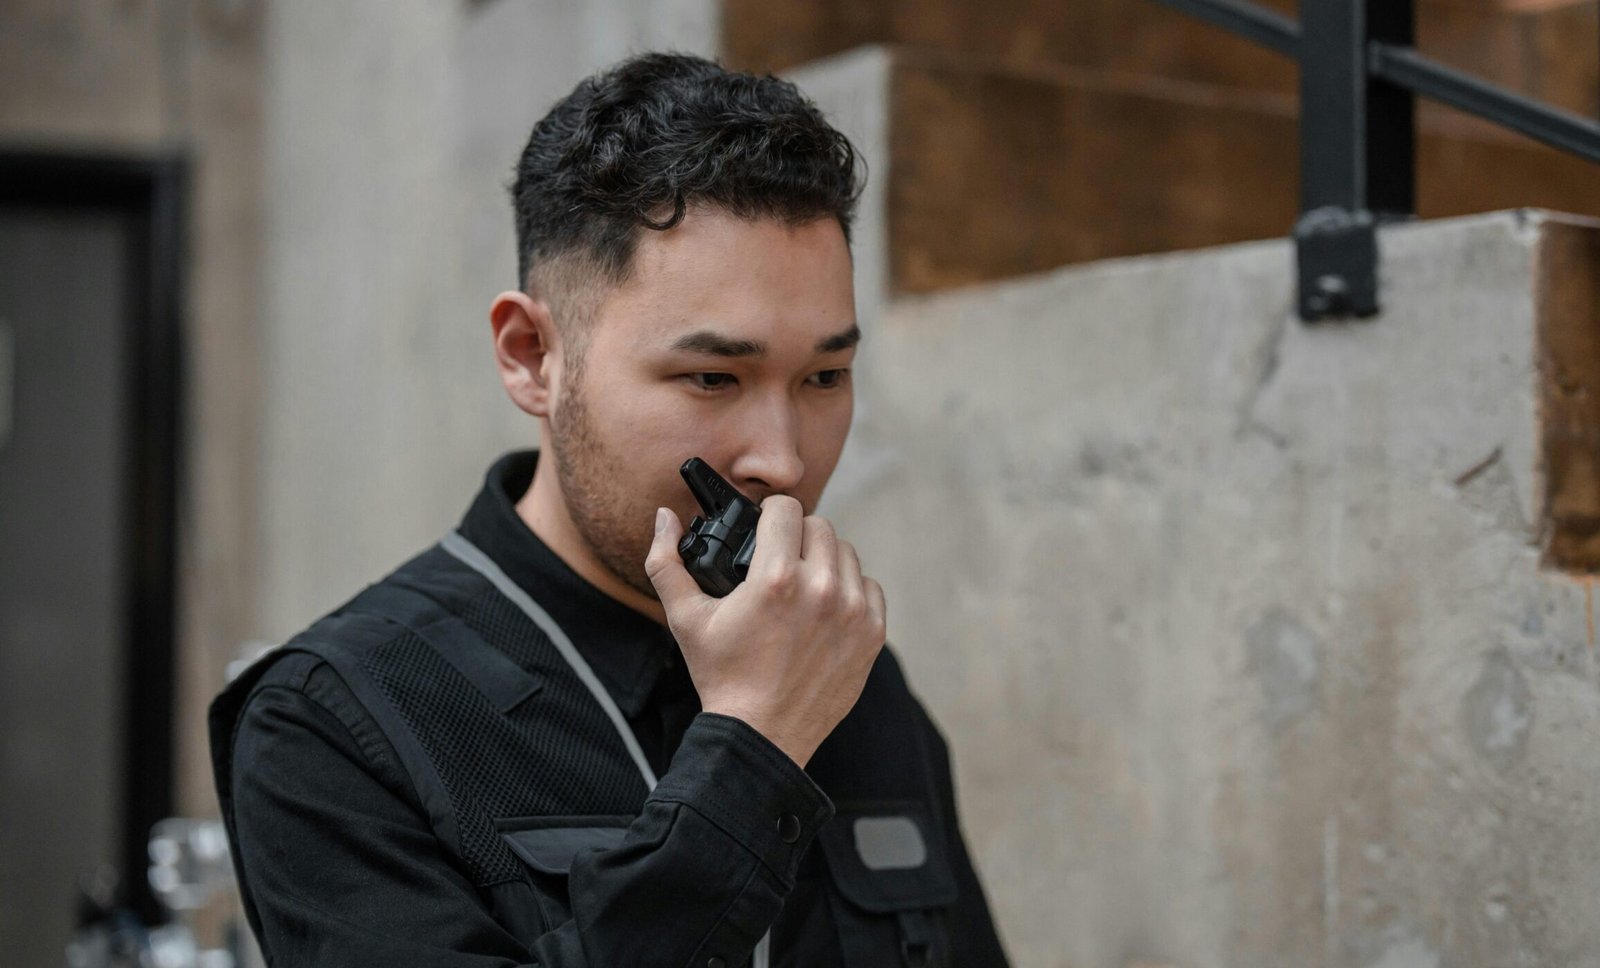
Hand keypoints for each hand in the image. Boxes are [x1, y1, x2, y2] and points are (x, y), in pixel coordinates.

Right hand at [645, 496, 886, 767]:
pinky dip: (849, 590)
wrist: (762, 736)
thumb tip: (664, 516)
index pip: (786, 508)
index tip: (764, 530)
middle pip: (819, 526)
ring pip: (846, 553)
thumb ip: (666, 562)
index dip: (769, 515)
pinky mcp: (872, 634)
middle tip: (779, 561)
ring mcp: (852, 612)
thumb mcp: (685, 619)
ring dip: (824, 560)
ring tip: (802, 585)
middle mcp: (820, 589)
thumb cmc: (721, 677)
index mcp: (776, 579)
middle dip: (796, 536)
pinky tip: (825, 608)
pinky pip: (869, 586)